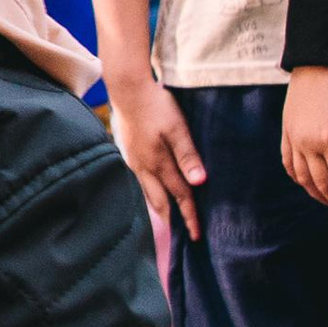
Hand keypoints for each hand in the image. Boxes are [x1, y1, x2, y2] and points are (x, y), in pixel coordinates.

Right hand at [103, 70, 207, 238]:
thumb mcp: (177, 128)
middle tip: (180, 236)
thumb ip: (188, 155)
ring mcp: (133, 161)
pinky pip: (138, 182)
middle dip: (171, 220)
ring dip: (158, 208)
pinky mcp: (128, 153)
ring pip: (146, 193)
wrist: (127, 90)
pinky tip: (149, 191)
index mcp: (159, 163)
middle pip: (160, 201)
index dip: (190, 216)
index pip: (180, 196)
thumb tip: (199, 182)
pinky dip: (147, 193)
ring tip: (166, 220)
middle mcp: (144, 167)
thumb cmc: (156, 106)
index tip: (197, 236)